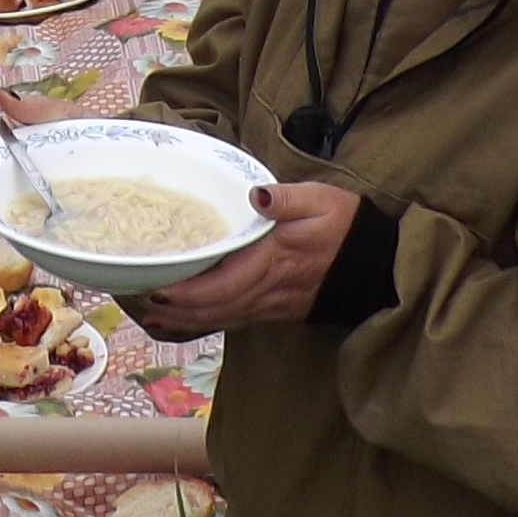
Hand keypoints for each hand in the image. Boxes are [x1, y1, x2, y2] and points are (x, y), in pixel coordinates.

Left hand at [123, 179, 363, 340]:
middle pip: (216, 308)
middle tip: (140, 301)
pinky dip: (209, 321)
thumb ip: (287, 198)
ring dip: (188, 320)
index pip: (225, 285)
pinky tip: (188, 319)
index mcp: (275, 260)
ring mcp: (273, 304)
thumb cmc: (345, 226)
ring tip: (153, 315)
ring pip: (224, 318)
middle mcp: (269, 289)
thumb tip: (257, 196)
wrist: (377, 265)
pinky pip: (238, 319)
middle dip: (178, 310)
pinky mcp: (277, 310)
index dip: (189, 293)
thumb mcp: (320, 199)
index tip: (157, 288)